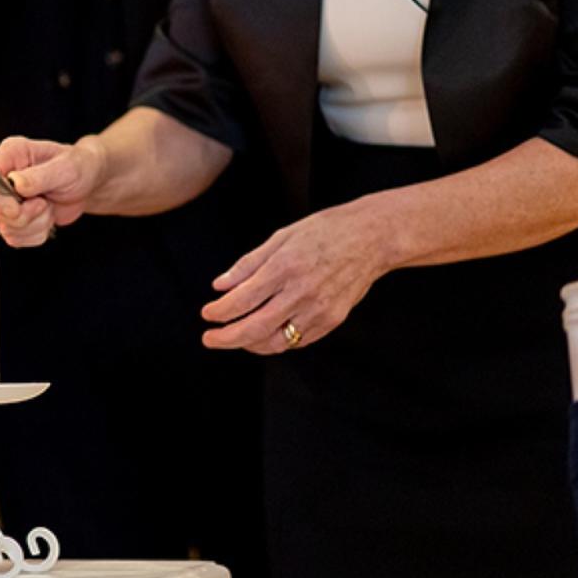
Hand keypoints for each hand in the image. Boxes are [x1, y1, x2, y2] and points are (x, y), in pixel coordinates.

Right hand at [0, 135, 107, 246]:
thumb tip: (16, 183)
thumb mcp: (66, 167)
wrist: (88, 183)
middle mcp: (2, 176)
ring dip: (34, 224)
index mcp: (10, 154)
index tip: (16, 207)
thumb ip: (40, 176)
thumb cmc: (79, 166)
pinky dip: (36, 234)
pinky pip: (16, 239)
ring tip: (48, 207)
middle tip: (43, 203)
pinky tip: (46, 217)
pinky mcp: (13, 219)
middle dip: (22, 214)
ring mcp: (5, 200)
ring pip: (6, 227)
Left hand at [200, 201, 391, 353]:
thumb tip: (219, 286)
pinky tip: (264, 335)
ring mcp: (319, 309)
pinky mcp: (332, 320)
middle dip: (227, 338)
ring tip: (235, 338)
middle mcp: (301, 292)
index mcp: (284, 267)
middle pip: (255, 327)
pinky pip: (298, 341)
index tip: (206, 314)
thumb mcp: (280, 237)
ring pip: (277, 341)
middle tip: (209, 339)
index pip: (242, 300)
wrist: (371, 238)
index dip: (220, 312)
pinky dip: (277, 342)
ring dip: (250, 344)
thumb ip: (248, 264)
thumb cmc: (323, 232)